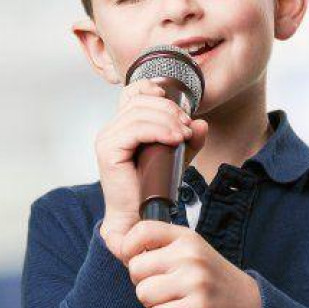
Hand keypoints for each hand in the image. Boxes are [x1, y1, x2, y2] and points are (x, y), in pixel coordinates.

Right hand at [95, 79, 208, 262]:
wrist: (137, 218)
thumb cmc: (152, 188)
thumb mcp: (176, 157)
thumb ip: (189, 140)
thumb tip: (201, 123)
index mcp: (122, 126)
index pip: (132, 93)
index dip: (154, 90)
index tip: (178, 106)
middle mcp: (111, 129)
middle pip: (140, 101)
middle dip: (169, 110)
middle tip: (187, 126)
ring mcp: (107, 139)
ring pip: (139, 113)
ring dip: (167, 121)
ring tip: (183, 135)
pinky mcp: (109, 150)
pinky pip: (135, 129)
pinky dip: (159, 131)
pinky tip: (174, 139)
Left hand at [122, 220, 262, 307]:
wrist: (246, 305)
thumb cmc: (210, 279)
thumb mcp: (189, 252)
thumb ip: (157, 247)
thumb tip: (115, 246)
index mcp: (186, 238)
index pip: (141, 232)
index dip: (129, 250)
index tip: (140, 263)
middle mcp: (191, 256)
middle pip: (136, 269)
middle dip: (143, 283)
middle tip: (165, 287)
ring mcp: (195, 282)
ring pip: (144, 294)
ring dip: (154, 303)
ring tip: (174, 300)